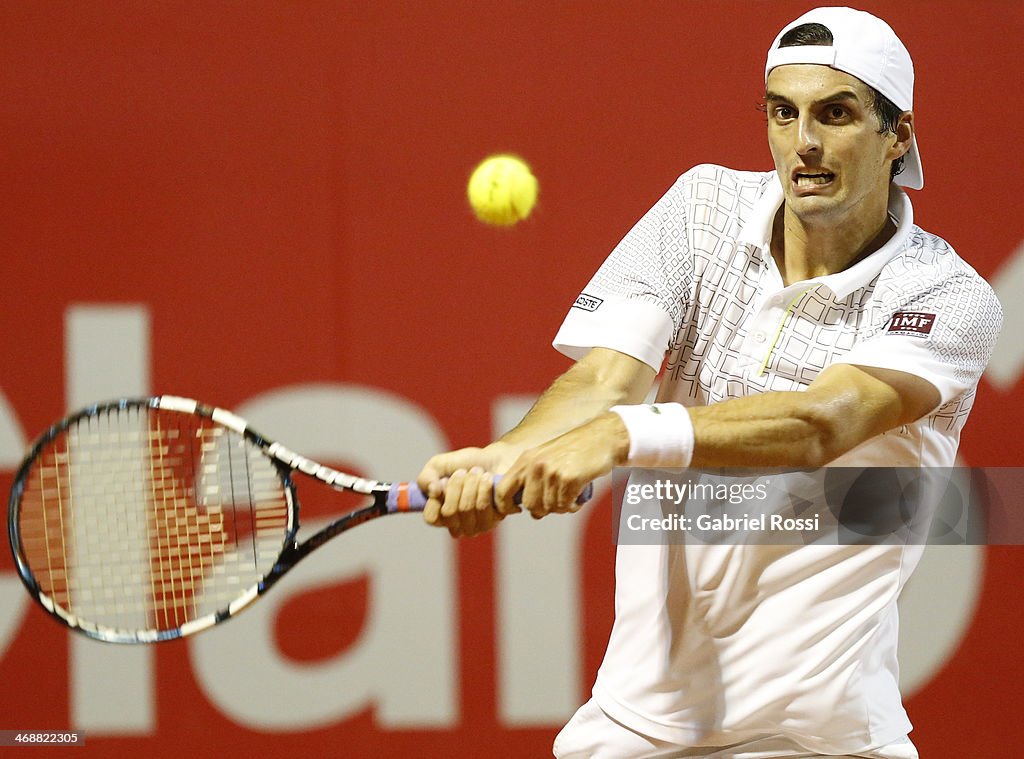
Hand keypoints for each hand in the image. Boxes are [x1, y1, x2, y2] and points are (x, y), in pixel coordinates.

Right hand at [417, 443, 517, 537]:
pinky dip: (484, 486)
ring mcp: (476, 526)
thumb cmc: (466, 464)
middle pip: (449, 512)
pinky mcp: (494, 520)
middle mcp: (458, 525)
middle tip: (463, 472)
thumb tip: (433, 491)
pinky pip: (483, 506)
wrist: (496, 458)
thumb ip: (426, 478)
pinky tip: (488, 478)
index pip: (431, 518)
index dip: (435, 498)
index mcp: (441, 515)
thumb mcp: (438, 465)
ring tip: (477, 471)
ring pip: (466, 509)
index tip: (443, 481)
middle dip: (455, 485)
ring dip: (471, 483)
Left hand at [495, 412, 628, 518]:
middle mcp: (535, 465)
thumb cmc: (575, 451)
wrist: (602, 438)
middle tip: (558, 501)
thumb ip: (531, 480)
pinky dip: (573, 506)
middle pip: (528, 504)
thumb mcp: (545, 458)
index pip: (502, 490)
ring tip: (571, 495)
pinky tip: (579, 496)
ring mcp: (552, 472)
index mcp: (525, 460)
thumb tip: (530, 511)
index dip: (505, 505)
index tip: (516, 510)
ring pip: (549, 507)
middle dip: (543, 508)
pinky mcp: (569, 479)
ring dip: (562, 507)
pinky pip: (565, 506)